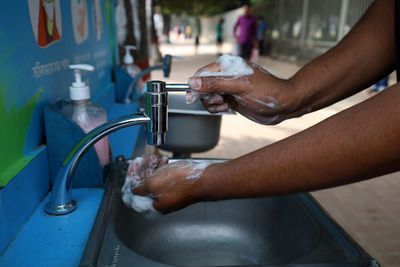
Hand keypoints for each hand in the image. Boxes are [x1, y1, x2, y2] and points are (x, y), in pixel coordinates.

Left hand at [132, 160, 212, 212]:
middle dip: (143, 169)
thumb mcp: (153, 184)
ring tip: (156, 158)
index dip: (132, 176)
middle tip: (144, 159)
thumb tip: (131, 189)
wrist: (205, 179)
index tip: (134, 164)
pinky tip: (164, 161)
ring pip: (155, 179)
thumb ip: (138, 188)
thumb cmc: (182, 183)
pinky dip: (163, 168)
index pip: (134, 192)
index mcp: (153, 206)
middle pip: (144, 185)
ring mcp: (170, 195)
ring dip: (153, 167)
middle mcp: (161, 203)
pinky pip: (166, 178)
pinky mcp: (178, 188)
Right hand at [187, 59, 308, 124]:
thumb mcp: (239, 86)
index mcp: (227, 66)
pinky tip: (227, 108)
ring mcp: (228, 88)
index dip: (196, 86)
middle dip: (206, 96)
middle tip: (219, 100)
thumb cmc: (266, 91)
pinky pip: (216, 104)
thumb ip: (215, 83)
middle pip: (203, 86)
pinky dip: (217, 108)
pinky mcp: (231, 99)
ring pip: (208, 97)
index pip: (203, 74)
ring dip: (212, 104)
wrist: (283, 104)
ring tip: (225, 105)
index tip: (192, 97)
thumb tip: (193, 82)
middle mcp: (226, 76)